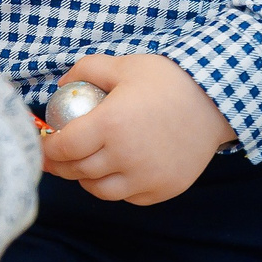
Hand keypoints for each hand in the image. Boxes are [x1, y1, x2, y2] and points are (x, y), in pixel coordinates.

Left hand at [37, 53, 233, 204]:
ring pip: (99, 190)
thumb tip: (61, 84)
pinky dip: (115, 187)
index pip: (64, 147)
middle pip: (77, 171)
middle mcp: (125, 156)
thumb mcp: (124, 65)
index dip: (48, 148)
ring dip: (85, 179)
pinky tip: (115, 171)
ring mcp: (145, 178)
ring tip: (84, 165)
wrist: (216, 101)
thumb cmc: (168, 81)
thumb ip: (87, 70)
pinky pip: (127, 197)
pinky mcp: (162, 190)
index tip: (45, 143)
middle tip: (56, 157)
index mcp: (110, 125)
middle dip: (61, 165)